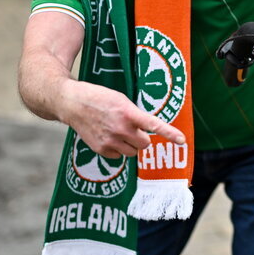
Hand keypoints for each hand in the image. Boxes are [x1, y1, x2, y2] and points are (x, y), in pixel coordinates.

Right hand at [60, 80, 185, 157]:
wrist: (72, 103)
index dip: (169, 133)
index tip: (182, 140)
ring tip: (120, 132)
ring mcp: (110, 141)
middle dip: (142, 138)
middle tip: (132, 128)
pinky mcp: (101, 149)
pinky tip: (109, 137)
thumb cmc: (98, 98)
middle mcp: (120, 129)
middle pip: (145, 143)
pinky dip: (118, 149)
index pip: (153, 125)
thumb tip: (147, 128)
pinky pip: (119, 156)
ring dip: (131, 145)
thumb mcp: (121, 99)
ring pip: (133, 152)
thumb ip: (135, 114)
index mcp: (128, 113)